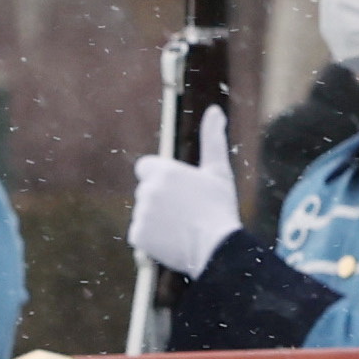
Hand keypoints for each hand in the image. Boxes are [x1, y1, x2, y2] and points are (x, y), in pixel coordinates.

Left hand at [128, 114, 242, 280]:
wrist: (218, 249)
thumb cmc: (220, 208)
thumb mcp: (218, 171)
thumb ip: (212, 139)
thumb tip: (214, 110)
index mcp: (164, 171)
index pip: (145, 168)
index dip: (160, 178)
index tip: (176, 191)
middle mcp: (148, 190)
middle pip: (146, 191)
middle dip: (160, 201)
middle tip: (185, 213)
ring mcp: (141, 213)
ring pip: (144, 213)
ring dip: (157, 220)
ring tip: (181, 228)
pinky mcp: (137, 235)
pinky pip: (139, 235)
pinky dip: (151, 240)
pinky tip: (171, 241)